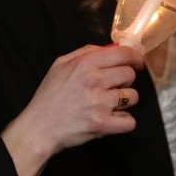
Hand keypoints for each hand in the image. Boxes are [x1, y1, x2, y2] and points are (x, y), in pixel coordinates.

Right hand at [23, 43, 144, 151]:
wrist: (39, 127)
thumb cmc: (50, 95)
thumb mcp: (60, 64)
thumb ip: (85, 52)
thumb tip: (111, 48)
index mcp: (85, 63)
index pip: (124, 54)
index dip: (135, 58)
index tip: (136, 63)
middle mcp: (94, 80)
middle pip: (130, 75)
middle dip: (125, 81)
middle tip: (113, 88)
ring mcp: (100, 103)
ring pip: (133, 97)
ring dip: (125, 102)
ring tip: (109, 105)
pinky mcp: (103, 124)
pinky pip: (130, 121)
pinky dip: (123, 122)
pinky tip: (112, 120)